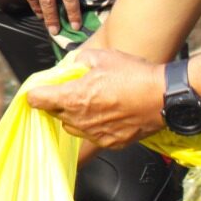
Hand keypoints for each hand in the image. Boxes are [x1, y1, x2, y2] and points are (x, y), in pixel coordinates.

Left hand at [26, 48, 165, 148]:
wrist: (165, 98)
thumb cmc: (135, 76)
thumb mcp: (102, 57)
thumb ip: (80, 61)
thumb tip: (73, 64)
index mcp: (73, 97)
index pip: (38, 100)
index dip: (35, 94)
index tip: (36, 91)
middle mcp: (81, 119)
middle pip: (54, 113)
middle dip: (56, 103)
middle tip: (67, 92)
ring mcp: (96, 134)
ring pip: (72, 127)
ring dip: (73, 116)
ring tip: (88, 103)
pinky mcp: (112, 143)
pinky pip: (92, 136)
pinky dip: (92, 126)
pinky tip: (104, 114)